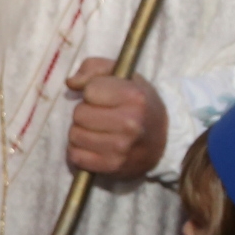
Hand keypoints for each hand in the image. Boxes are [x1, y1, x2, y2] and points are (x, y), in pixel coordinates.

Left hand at [63, 60, 167, 178]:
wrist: (163, 142)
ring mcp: (121, 148)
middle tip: (102, 116)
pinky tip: (94, 146)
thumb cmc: (139, 104)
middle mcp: (130, 123)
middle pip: (79, 114)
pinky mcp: (112, 167)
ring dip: (81, 132)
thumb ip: (95, 68)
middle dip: (86, 113)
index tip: (106, 98)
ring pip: (74, 135)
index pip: (89, 91)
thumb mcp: (125, 76)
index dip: (93, 92)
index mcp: (135, 97)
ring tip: (98, 131)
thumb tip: (71, 83)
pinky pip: (76, 156)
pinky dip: (79, 151)